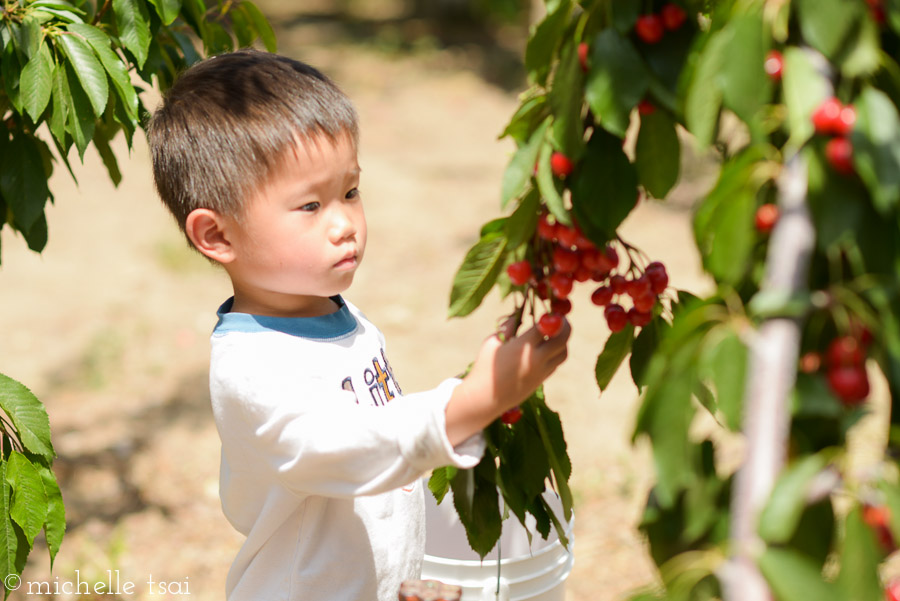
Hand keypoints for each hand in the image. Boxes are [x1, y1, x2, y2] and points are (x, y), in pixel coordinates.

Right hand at [444, 317, 569, 444]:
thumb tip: (518, 315)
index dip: (550, 317)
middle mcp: (536, 359)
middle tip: (561, 319)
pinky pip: (556, 364)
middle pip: (562, 338)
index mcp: (523, 346)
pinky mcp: (541, 381)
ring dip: (563, 341)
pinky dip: (556, 353)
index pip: (546, 326)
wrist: (485, 398)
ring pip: (563, 353)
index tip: (549, 311)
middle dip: (565, 326)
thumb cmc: (485, 368)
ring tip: (555, 334)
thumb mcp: (492, 342)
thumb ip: (508, 327)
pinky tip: (547, 348)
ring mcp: (541, 371)